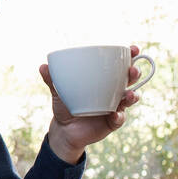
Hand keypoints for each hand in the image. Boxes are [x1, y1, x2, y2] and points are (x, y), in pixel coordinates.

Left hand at [40, 44, 142, 161]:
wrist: (64, 129)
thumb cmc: (65, 105)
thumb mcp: (58, 91)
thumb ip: (52, 79)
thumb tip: (43, 66)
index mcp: (105, 80)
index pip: (120, 65)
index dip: (131, 56)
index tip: (134, 49)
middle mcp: (114, 92)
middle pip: (130, 80)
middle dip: (135, 73)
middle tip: (133, 70)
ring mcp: (115, 107)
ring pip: (129, 99)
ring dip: (132, 96)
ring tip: (129, 94)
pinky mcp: (112, 122)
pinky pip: (119, 119)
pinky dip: (119, 117)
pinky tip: (115, 114)